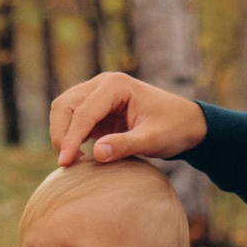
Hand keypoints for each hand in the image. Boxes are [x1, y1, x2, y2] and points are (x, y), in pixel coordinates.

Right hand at [50, 72, 206, 167]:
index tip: (65, 163)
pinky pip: (73, 119)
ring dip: (62, 133)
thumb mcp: (153, 139)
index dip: (71, 138)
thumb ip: (126, 145)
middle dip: (60, 133)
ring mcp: (97, 94)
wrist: (186, 123)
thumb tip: (96, 154)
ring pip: (64, 109)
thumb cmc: (174, 128)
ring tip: (71, 161)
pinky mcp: (97, 108)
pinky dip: (69, 135)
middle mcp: (102, 84)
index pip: (83, 111)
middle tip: (66, 163)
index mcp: (116, 85)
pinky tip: (78, 156)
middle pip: (65, 105)